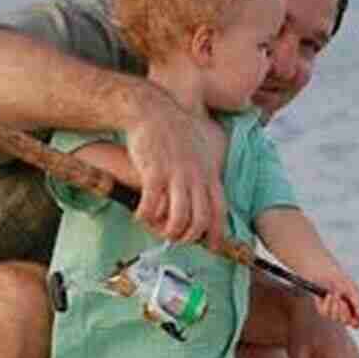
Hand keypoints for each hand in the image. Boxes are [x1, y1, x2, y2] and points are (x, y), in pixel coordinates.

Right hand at [125, 93, 226, 250]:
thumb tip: (207, 188)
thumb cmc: (174, 129)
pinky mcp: (154, 173)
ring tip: (156, 228)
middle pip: (198, 221)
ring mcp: (176, 176)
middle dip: (187, 237)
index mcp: (208, 172)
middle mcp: (195, 177)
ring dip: (167, 232)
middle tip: (175, 238)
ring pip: (178, 219)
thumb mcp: (202, 148)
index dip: (217, 233)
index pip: (219, 209)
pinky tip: (140, 215)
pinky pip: (152, 207)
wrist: (152, 111)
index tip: (212, 247)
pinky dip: (145, 218)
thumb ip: (206, 169)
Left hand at [314, 271, 358, 328]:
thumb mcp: (352, 290)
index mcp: (354, 308)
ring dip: (335, 305)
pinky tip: (328, 295)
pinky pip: (326, 313)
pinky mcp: (323, 310)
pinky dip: (328, 303)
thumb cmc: (341, 280)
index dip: (358, 322)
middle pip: (346, 322)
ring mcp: (333, 312)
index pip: (358, 323)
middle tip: (342, 301)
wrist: (325, 273)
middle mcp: (344, 312)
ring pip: (335, 318)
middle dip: (344, 311)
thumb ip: (358, 303)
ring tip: (335, 294)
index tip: (356, 317)